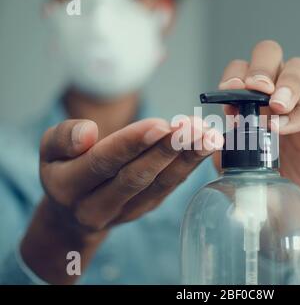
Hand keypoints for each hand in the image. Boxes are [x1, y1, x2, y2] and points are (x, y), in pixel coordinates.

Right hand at [21, 117, 222, 282]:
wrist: (73, 214)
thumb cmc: (64, 170)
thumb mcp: (49, 149)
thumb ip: (63, 137)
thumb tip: (88, 132)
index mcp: (68, 187)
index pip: (104, 162)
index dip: (133, 143)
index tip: (162, 124)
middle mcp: (98, 206)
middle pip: (138, 177)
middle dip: (168, 150)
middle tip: (194, 128)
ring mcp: (127, 212)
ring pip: (161, 185)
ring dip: (188, 159)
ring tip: (209, 137)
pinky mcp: (148, 208)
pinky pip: (171, 187)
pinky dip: (190, 165)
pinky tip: (207, 146)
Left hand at [217, 40, 299, 211]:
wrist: (279, 212)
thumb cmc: (253, 180)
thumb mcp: (229, 161)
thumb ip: (221, 141)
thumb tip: (206, 129)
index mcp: (249, 99)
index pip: (242, 68)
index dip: (235, 73)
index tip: (227, 92)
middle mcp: (273, 96)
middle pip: (272, 55)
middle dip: (262, 66)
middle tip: (256, 87)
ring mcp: (298, 108)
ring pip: (299, 70)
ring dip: (286, 83)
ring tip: (275, 105)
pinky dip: (297, 115)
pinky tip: (281, 127)